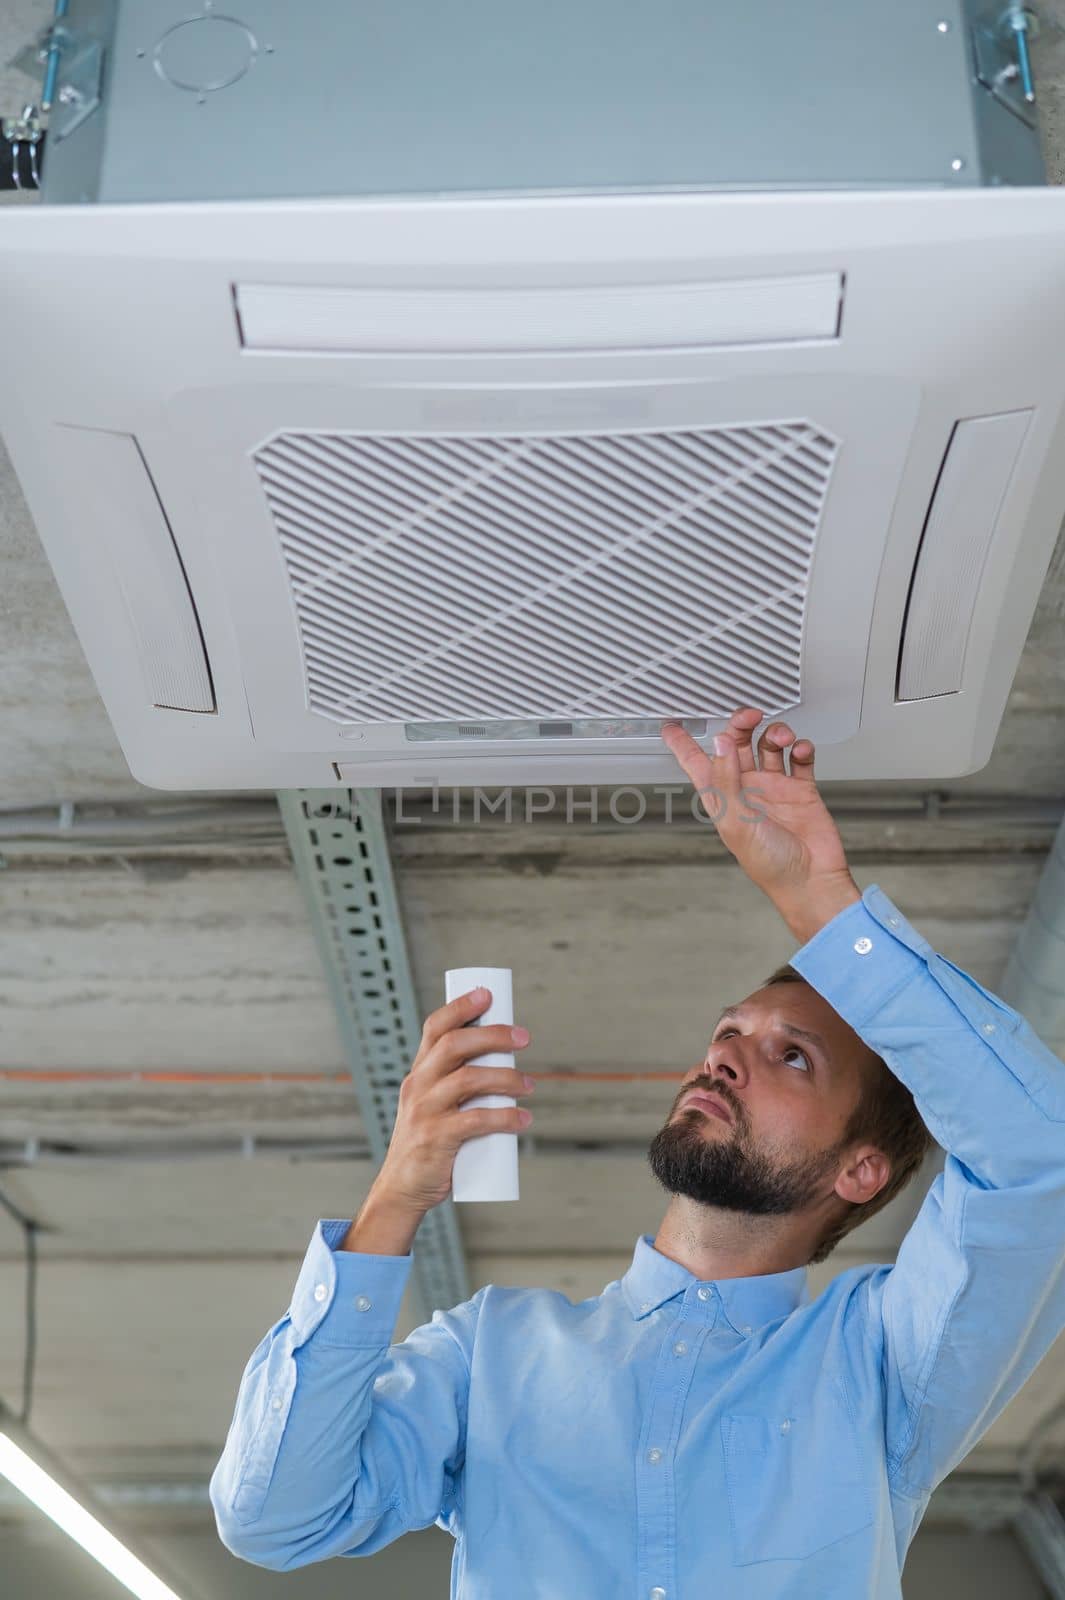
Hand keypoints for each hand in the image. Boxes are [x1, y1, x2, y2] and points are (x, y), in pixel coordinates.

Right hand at [373, 988, 534, 1215]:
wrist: (402, 1188)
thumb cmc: (428, 1142)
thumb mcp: (433, 1104)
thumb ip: (457, 1084)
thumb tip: (505, 1060)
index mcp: (419, 1072)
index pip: (435, 1028)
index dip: (461, 1007)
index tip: (488, 995)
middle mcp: (418, 1085)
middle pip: (456, 1045)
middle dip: (494, 1035)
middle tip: (523, 1038)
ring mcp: (425, 1111)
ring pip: (469, 1079)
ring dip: (506, 1078)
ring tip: (529, 1085)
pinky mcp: (436, 1138)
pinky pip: (475, 1120)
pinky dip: (504, 1117)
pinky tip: (522, 1120)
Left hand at [661, 707, 860, 938]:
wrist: (810, 879)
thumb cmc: (768, 864)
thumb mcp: (737, 821)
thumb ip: (726, 779)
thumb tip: (719, 743)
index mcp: (723, 797)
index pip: (696, 764)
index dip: (682, 744)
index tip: (672, 724)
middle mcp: (746, 789)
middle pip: (736, 744)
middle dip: (741, 724)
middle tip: (751, 715)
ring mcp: (773, 788)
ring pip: (768, 746)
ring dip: (775, 734)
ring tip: (783, 738)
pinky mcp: (800, 790)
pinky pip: (798, 759)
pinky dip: (801, 748)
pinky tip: (801, 749)